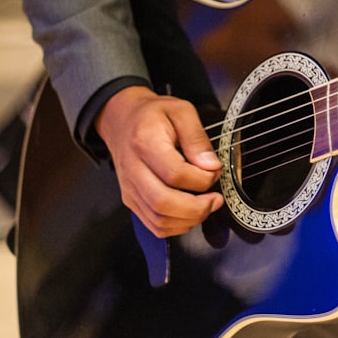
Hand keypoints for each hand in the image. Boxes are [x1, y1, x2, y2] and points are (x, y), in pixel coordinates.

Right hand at [95, 86, 223, 237]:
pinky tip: (191, 213)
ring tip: (206, 205)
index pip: (175, 174)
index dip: (201, 179)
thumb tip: (211, 166)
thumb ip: (197, 138)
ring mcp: (130, 188)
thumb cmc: (152, 115)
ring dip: (189, 219)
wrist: (122, 119)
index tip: (215, 172)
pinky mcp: (131, 200)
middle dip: (197, 208)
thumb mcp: (181, 111)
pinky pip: (154, 225)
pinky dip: (177, 226)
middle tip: (215, 199)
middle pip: (163, 203)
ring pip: (159, 220)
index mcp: (145, 143)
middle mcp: (133, 170)